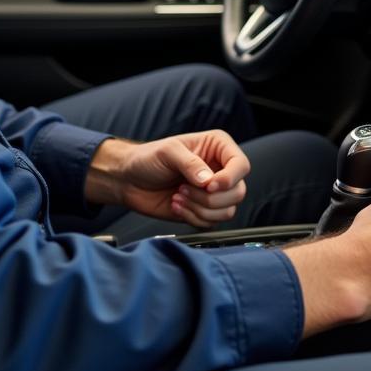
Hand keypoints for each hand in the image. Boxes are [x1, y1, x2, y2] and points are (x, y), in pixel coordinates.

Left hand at [86, 130, 250, 226]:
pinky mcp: (204, 211)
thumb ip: (190, 164)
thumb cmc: (148, 158)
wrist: (129, 180)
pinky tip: (176, 205)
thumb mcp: (168, 152)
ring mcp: (213, 192)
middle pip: (238, 192)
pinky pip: (212, 223)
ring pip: (227, 211)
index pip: (241, 165)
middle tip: (183, 188)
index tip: (209, 185)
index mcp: (217, 147)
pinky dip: (193, 218)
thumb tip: (209, 180)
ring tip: (178, 196)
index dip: (229, 178)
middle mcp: (220, 169)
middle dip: (209, 197)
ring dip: (200, 208)